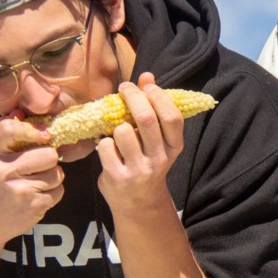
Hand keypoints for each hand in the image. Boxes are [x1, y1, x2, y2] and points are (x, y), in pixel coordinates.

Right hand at [0, 113, 64, 245]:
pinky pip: (58, 191)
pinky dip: (52, 194)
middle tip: (38, 167)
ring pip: (57, 173)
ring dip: (52, 178)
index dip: (33, 130)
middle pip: (49, 154)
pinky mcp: (33, 206)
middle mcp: (3, 171)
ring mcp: (19, 190)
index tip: (44, 135)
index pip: (10, 129)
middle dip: (49, 160)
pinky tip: (36, 196)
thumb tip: (21, 110)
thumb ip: (4, 134)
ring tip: (36, 183)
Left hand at [96, 73, 183, 217]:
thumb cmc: (146, 160)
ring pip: (122, 131)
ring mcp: (139, 170)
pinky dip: (104, 142)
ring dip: (116, 125)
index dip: (158, 96)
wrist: (138, 202)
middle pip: (146, 119)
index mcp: (174, 146)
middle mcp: (160, 159)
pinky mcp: (119, 178)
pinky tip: (109, 149)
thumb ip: (153, 106)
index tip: (146, 86)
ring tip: (118, 131)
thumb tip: (147, 75)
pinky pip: (106, 147)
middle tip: (124, 88)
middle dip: (132, 97)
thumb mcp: (156, 138)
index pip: (171, 116)